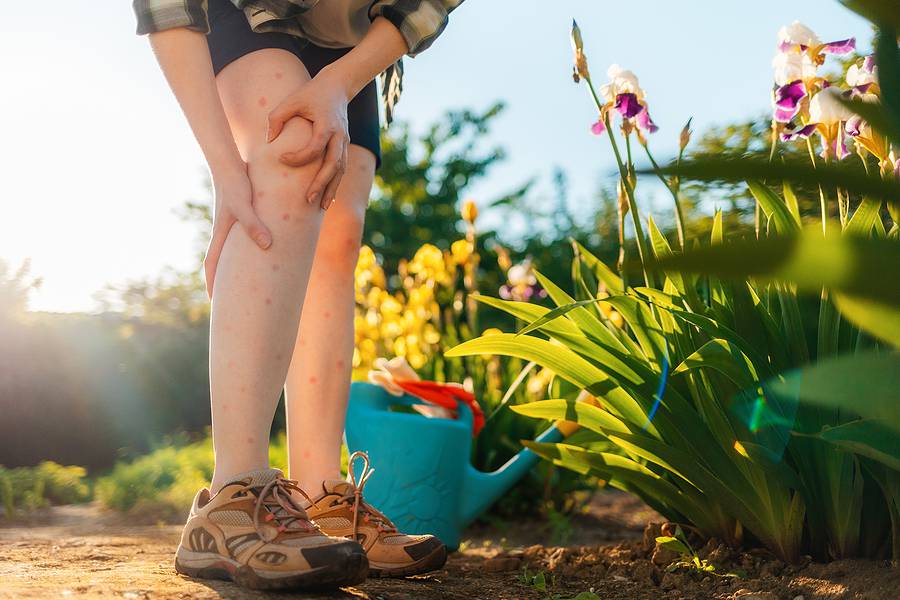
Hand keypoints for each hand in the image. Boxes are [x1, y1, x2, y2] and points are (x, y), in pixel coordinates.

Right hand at [204, 165, 271, 297]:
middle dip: (223, 280)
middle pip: (220, 261)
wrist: (228, 161)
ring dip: (234, 265)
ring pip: (231, 251)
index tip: (214, 302)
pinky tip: (259, 250)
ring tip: (246, 279)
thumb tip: (267, 246)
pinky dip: (246, 248)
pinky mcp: (239, 214)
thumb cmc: (235, 182)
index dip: (213, 283)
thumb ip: (254, 225)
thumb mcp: (244, 204)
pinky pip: (241, 238)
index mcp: (221, 234)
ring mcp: (230, 224)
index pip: (212, 264)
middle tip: (230, 298)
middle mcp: (223, 231)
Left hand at [266, 68, 349, 209]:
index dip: (298, 157)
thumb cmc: (311, 93)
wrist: (338, 86)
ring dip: (331, 189)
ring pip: (340, 171)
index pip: (315, 147)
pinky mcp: (344, 146)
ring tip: (320, 207)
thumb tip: (269, 141)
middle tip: (307, 200)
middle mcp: (340, 136)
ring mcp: (344, 142)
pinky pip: (341, 168)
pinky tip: (327, 198)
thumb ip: (277, 118)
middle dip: (321, 184)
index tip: (281, 158)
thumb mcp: (291, 100)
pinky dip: (335, 183)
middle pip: (333, 165)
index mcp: (328, 124)